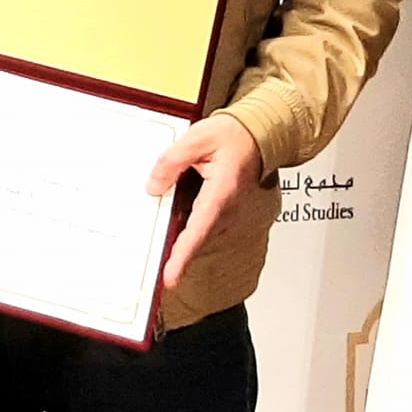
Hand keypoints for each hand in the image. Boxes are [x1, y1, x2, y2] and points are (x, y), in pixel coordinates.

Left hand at [148, 114, 264, 289]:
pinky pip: (201, 224)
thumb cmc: (234, 136)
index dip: (182, 256)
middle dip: (175, 252)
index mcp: (220, 193)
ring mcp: (227, 213)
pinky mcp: (223, 211)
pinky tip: (172, 224)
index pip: (197, 231)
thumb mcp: (196, 139)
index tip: (170, 277)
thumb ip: (171, 162)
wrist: (258, 134)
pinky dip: (187, 229)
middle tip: (153, 266)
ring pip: (197, 232)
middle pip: (195, 237)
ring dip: (180, 241)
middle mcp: (227, 209)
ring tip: (162, 249)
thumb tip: (154, 187)